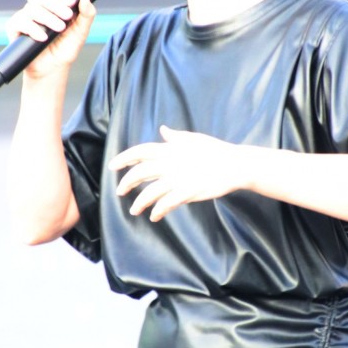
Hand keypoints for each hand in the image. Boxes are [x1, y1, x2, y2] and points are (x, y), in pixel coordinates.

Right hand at [6, 0, 96, 77]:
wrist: (52, 70)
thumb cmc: (65, 50)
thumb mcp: (80, 33)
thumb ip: (86, 15)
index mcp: (55, 5)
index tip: (71, 2)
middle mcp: (39, 8)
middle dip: (56, 5)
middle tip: (67, 17)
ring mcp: (26, 17)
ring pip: (32, 8)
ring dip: (48, 18)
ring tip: (59, 30)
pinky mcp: (15, 28)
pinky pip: (20, 21)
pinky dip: (32, 29)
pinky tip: (43, 37)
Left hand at [108, 126, 247, 220]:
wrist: (234, 165)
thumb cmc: (215, 150)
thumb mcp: (193, 139)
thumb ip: (175, 137)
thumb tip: (163, 130)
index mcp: (170, 149)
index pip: (140, 151)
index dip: (123, 158)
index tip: (112, 165)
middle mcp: (170, 163)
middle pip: (139, 173)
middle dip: (126, 183)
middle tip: (119, 191)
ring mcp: (178, 178)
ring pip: (149, 192)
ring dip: (139, 203)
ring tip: (134, 210)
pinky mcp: (186, 192)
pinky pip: (165, 205)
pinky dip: (157, 212)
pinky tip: (154, 217)